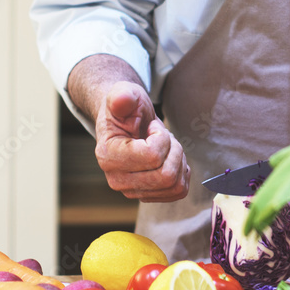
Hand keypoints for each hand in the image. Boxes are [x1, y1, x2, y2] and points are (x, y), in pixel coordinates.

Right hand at [93, 81, 189, 201]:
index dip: (161, 138)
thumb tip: (121, 100)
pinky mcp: (147, 195)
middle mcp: (117, 179)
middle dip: (174, 150)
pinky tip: (170, 159)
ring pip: (175, 185)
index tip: (152, 128)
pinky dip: (182, 173)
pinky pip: (178, 191)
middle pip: (166, 176)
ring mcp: (132, 191)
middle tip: (164, 137)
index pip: (153, 157)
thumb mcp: (125, 93)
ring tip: (166, 147)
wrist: (127, 122)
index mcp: (108, 156)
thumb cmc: (127, 108)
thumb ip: (122, 96)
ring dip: (178, 161)